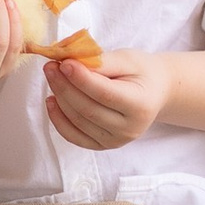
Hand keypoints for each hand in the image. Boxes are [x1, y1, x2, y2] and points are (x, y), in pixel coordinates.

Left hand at [42, 45, 169, 151]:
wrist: (154, 92)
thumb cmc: (140, 72)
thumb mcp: (127, 59)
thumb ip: (101, 62)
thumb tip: (69, 63)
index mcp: (140, 104)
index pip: (104, 93)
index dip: (81, 79)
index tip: (63, 62)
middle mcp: (130, 128)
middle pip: (87, 109)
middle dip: (64, 86)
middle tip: (51, 66)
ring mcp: (116, 141)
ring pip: (78, 121)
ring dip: (59, 98)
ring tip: (52, 76)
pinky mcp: (103, 146)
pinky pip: (74, 137)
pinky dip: (58, 119)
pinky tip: (51, 101)